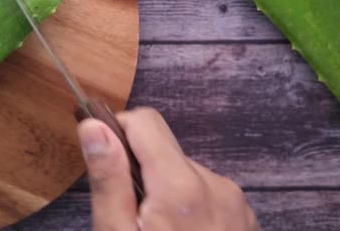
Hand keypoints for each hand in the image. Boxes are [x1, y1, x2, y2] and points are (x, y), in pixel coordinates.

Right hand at [78, 107, 257, 230]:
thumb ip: (107, 180)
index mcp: (181, 185)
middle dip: (140, 173)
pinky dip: (188, 206)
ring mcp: (236, 203)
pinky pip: (207, 195)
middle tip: (128, 218)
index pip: (146, 121)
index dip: (117, 131)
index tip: (103, 157)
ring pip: (186, 174)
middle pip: (165, 151)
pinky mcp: (245, 219)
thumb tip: (93, 124)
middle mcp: (215, 184)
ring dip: (165, 192)